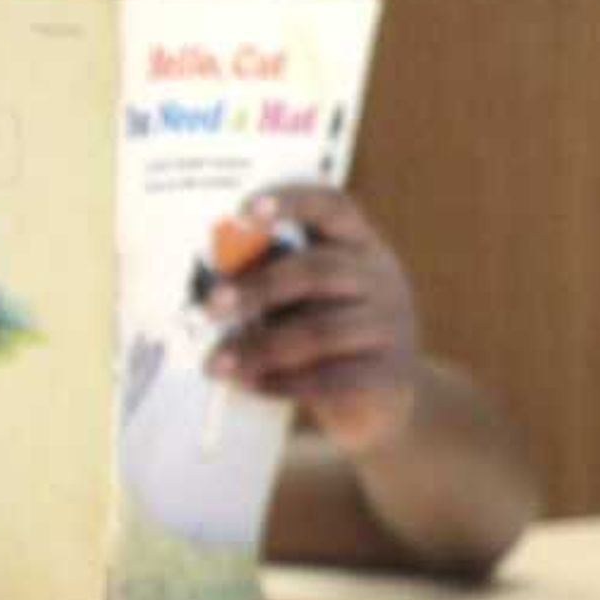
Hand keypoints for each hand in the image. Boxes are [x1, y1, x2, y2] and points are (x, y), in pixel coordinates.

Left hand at [206, 185, 423, 454]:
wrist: (387, 398)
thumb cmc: (327, 333)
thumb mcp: (307, 297)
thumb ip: (273, 277)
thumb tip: (208, 277)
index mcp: (358, 244)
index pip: (332, 206)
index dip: (290, 201)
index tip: (244, 211)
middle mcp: (381, 277)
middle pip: (316, 271)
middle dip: (257, 288)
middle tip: (211, 305)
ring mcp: (391, 325)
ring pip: (319, 331)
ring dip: (258, 348)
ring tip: (215, 364)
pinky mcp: (390, 374)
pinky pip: (331, 378)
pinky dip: (284, 382)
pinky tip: (248, 385)